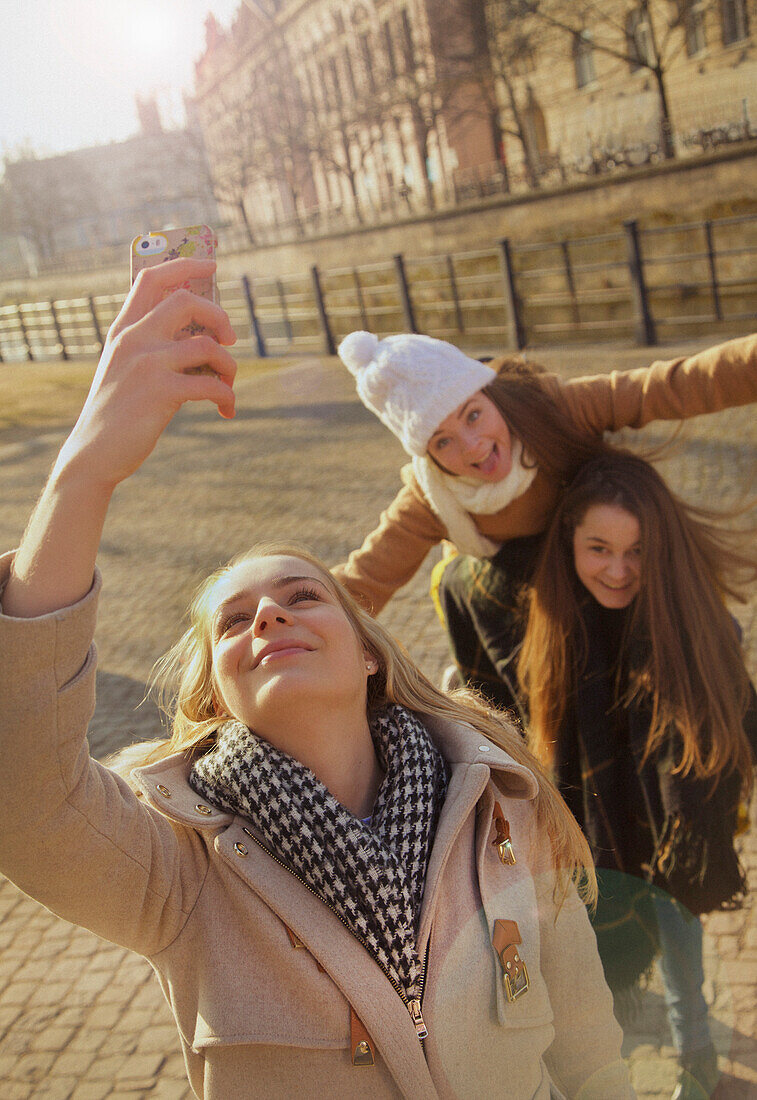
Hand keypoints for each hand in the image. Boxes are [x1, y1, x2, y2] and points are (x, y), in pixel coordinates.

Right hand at [2, 259, 236, 616]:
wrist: (94, 453)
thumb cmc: (117, 412)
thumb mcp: (125, 369)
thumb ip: (152, 347)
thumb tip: (202, 337)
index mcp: (123, 330)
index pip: (151, 279)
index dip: (185, 265)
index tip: (212, 265)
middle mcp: (134, 339)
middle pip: (186, 301)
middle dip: (219, 315)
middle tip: (230, 338)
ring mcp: (147, 364)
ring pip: (208, 345)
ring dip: (229, 366)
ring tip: (229, 385)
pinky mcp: (162, 392)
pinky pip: (212, 384)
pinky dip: (227, 396)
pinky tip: (226, 410)